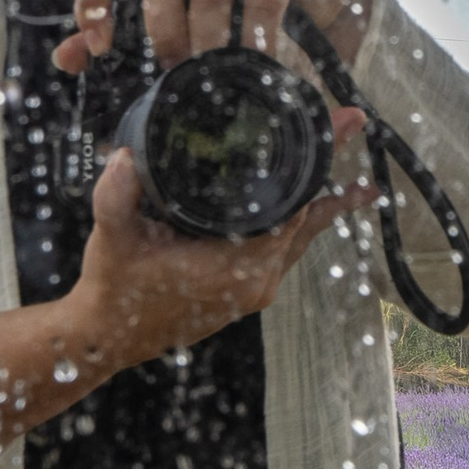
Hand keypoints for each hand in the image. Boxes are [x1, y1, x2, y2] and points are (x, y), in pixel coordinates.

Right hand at [0, 123, 376, 463]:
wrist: (106, 338)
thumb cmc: (114, 291)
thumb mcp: (111, 238)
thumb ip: (116, 196)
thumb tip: (127, 156)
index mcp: (237, 269)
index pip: (293, 210)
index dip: (317, 167)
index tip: (340, 130)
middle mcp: (257, 281)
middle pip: (307, 220)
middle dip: (333, 180)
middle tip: (355, 130)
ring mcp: (254, 289)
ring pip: (300, 238)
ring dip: (325, 207)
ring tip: (362, 186)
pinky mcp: (246, 291)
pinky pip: (285, 251)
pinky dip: (300, 225)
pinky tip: (310, 210)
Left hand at [52, 0, 375, 75]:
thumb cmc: (241, 3)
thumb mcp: (183, 13)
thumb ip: (123, 32)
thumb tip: (67, 58)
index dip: (95, 3)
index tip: (98, 50)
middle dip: (163, 30)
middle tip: (174, 70)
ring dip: (209, 39)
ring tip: (214, 74)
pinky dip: (256, 37)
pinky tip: (257, 63)